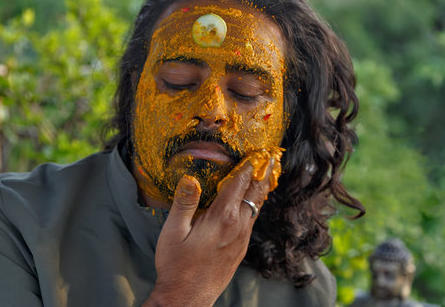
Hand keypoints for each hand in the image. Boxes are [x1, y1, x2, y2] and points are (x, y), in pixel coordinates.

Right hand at [143, 152, 279, 306]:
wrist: (187, 298)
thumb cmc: (177, 265)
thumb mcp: (173, 232)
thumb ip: (184, 202)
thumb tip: (191, 178)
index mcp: (222, 217)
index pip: (239, 184)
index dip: (248, 165)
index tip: (256, 152)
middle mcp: (237, 226)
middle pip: (255, 193)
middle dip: (263, 173)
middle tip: (272, 158)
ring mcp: (241, 239)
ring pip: (257, 207)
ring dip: (262, 189)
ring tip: (267, 175)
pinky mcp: (240, 249)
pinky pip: (252, 220)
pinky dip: (256, 205)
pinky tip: (252, 204)